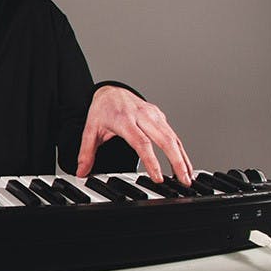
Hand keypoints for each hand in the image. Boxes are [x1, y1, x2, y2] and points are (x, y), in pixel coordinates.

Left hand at [77, 86, 192, 185]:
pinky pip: (173, 134)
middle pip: (164, 140)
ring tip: (188, 176)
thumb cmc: (102, 110)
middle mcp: (142, 116)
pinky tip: (185, 163)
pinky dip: (181, 150)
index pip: (141, 143)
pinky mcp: (160, 115)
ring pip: (173, 137)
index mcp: (124, 120)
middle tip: (184, 180)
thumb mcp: (90, 130)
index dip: (152, 161)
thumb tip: (81, 171)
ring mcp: (153, 114)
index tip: (159, 177)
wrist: (110, 90)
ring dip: (183, 157)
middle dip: (176, 161)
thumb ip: (86, 152)